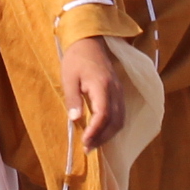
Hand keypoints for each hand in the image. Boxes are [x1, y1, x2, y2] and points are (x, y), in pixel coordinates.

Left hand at [59, 35, 123, 150]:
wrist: (89, 41)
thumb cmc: (76, 59)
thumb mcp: (68, 78)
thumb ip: (73, 99)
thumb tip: (75, 120)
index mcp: (102, 86)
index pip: (104, 114)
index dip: (96, 131)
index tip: (84, 142)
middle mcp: (115, 90)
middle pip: (116, 121)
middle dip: (102, 138)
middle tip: (87, 148)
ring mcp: (119, 91)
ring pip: (121, 120)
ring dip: (108, 135)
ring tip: (93, 144)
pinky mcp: (119, 93)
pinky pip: (120, 114)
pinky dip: (112, 127)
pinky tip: (101, 132)